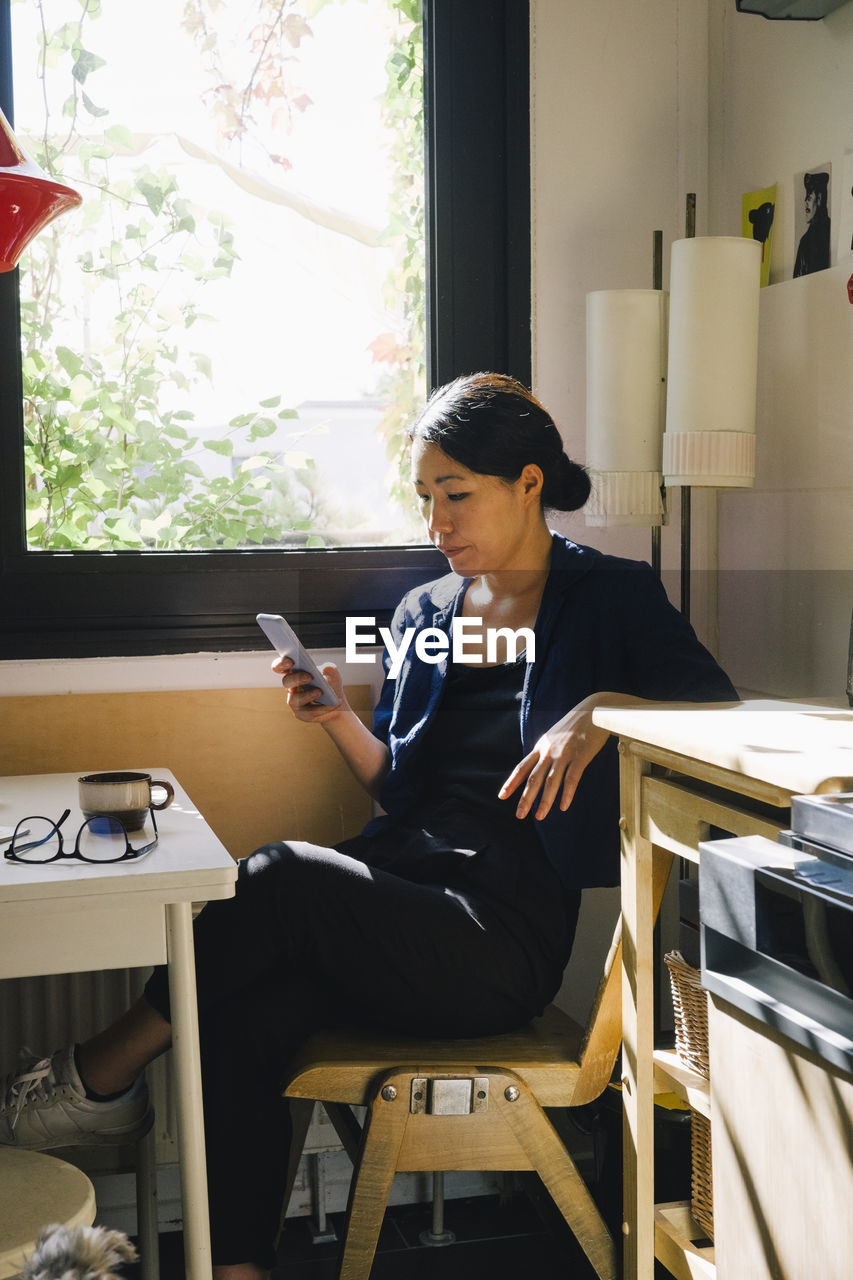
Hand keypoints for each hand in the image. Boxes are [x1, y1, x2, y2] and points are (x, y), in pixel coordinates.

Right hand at [273, 655, 345, 723]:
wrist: (336, 703)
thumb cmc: (331, 684)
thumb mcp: (334, 675)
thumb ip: (330, 669)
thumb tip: (325, 669)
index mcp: (294, 673)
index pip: (280, 667)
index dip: (282, 663)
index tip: (290, 661)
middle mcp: (291, 687)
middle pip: (286, 681)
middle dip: (297, 678)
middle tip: (309, 676)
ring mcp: (295, 701)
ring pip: (295, 699)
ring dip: (308, 695)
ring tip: (320, 692)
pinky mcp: (302, 714)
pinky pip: (309, 712)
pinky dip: (323, 707)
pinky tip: (334, 704)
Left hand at [499, 694, 610, 820]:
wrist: (594, 711)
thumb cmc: (575, 725)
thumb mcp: (554, 736)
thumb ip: (546, 751)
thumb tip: (538, 766)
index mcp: (541, 747)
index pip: (522, 767)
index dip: (512, 783)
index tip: (502, 796)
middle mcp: (549, 752)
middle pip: (533, 778)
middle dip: (525, 798)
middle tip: (519, 815)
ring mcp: (564, 754)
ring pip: (551, 781)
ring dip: (545, 800)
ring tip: (539, 816)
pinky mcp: (580, 757)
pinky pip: (572, 779)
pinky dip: (567, 794)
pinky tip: (563, 806)